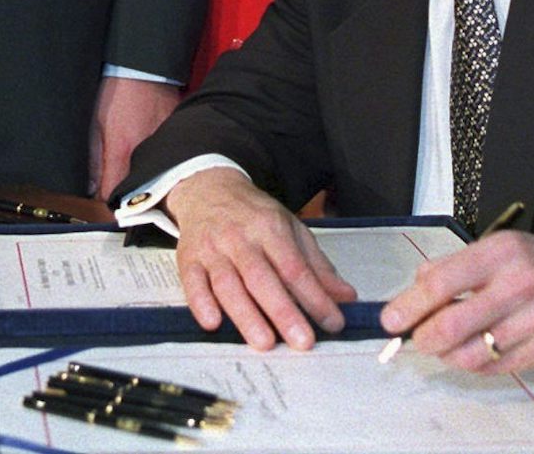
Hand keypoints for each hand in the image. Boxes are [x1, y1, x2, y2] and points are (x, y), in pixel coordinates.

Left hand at [90, 75, 179, 197]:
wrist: (143, 67)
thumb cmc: (116, 93)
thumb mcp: (94, 124)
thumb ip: (93, 159)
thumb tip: (92, 188)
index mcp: (122, 150)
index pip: (114, 194)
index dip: (108, 201)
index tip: (107, 199)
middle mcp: (146, 151)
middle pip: (140, 189)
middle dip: (131, 193)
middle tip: (124, 185)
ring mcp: (165, 142)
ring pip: (158, 174)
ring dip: (149, 176)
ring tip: (141, 166)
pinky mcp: (177, 134)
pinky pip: (170, 156)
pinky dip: (163, 159)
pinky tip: (157, 151)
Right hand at [166, 167, 354, 349]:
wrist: (209, 189)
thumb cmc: (254, 215)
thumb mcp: (291, 229)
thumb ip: (317, 266)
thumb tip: (346, 297)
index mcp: (270, 228)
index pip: (295, 267)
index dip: (315, 297)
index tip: (333, 322)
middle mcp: (241, 238)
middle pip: (262, 278)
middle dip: (283, 312)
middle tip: (302, 341)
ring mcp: (212, 248)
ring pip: (228, 284)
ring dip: (245, 315)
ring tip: (264, 342)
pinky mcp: (188, 258)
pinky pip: (192, 282)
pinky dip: (201, 303)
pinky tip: (213, 323)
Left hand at [382, 232, 533, 373]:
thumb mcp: (503, 248)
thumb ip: (457, 267)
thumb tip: (415, 290)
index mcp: (504, 252)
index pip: (442, 281)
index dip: (409, 305)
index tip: (391, 319)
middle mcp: (522, 285)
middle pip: (451, 324)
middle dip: (423, 338)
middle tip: (414, 339)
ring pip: (470, 354)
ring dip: (447, 355)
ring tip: (444, 346)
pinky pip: (495, 368)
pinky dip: (476, 363)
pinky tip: (476, 350)